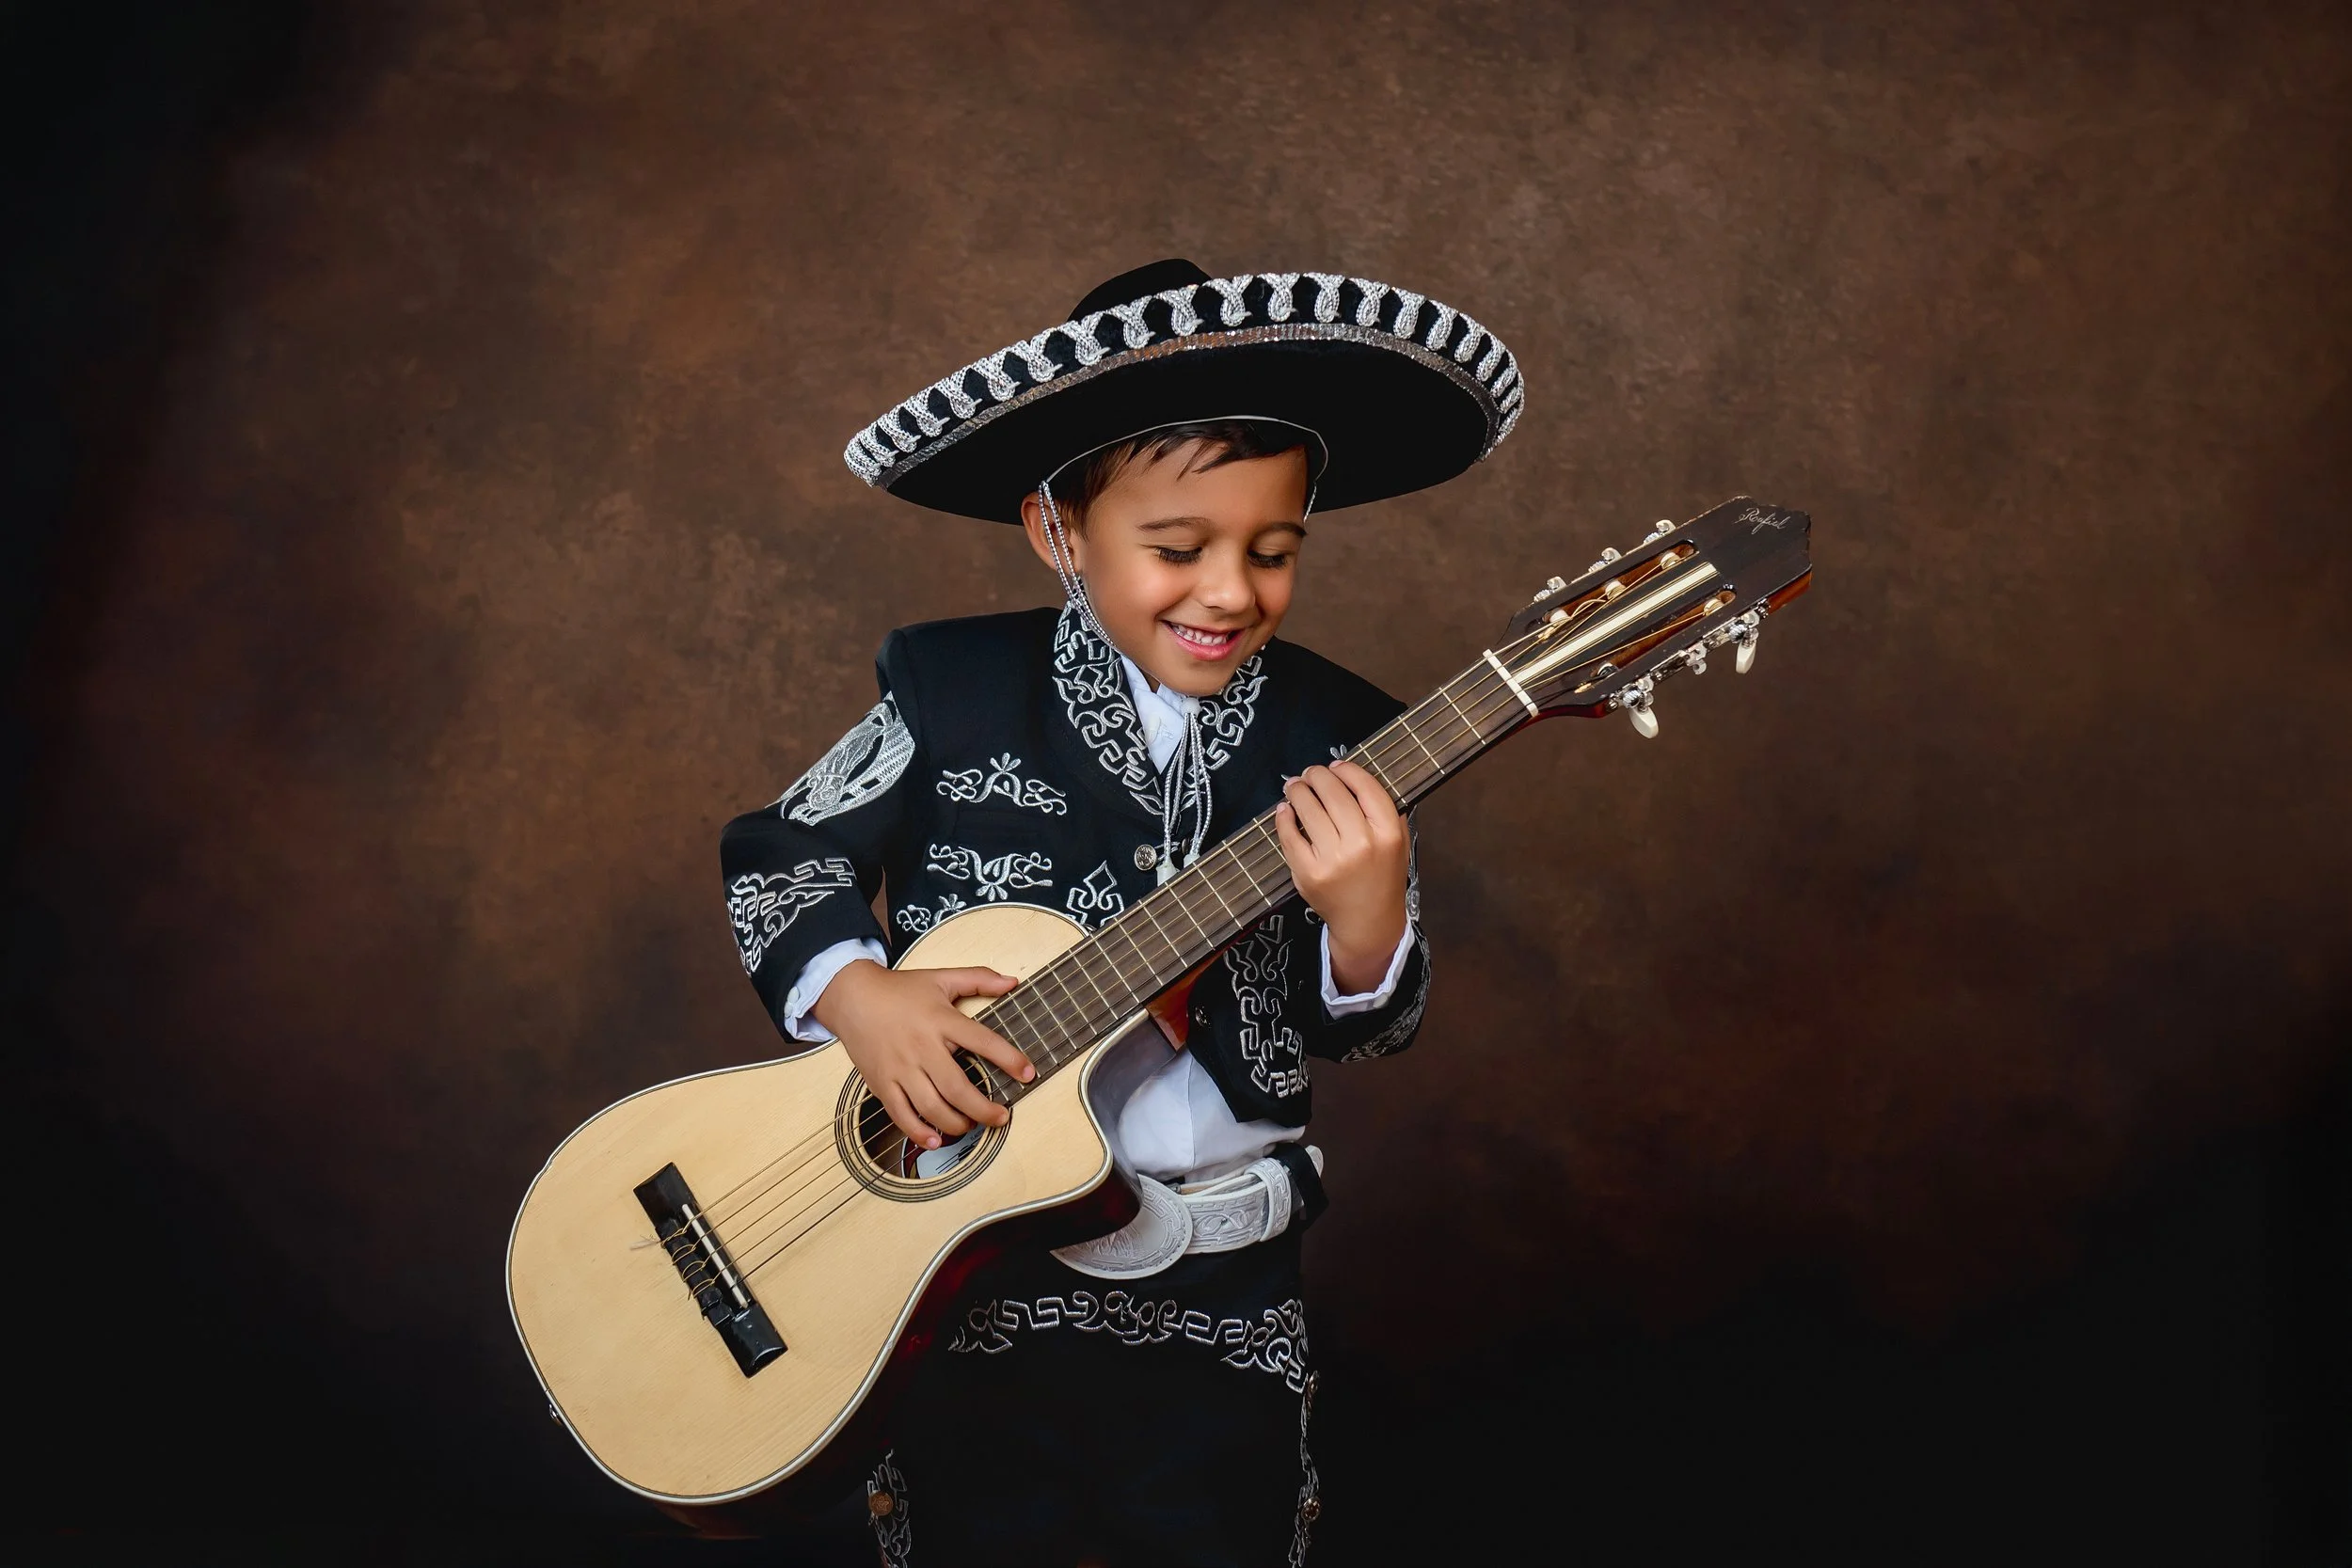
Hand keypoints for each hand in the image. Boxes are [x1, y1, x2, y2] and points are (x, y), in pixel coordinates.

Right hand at [810, 960, 1035, 1149]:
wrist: (851, 996)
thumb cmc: (899, 989)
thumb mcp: (940, 977)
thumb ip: (977, 979)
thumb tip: (1012, 981)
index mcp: (940, 1020)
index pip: (982, 1041)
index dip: (1008, 1059)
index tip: (1028, 1074)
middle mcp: (922, 1047)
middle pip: (957, 1087)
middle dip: (983, 1109)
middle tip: (1001, 1117)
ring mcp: (900, 1068)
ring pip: (931, 1106)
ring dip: (956, 1123)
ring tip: (971, 1125)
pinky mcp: (881, 1083)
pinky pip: (900, 1114)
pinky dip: (918, 1132)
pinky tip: (935, 1140)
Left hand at [1273, 760, 1408, 994]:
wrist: (1367, 921)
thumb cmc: (1382, 876)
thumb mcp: (1399, 843)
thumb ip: (1386, 811)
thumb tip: (1354, 776)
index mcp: (1387, 834)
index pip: (1366, 787)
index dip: (1348, 770)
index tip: (1336, 765)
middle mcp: (1361, 845)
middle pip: (1333, 793)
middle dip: (1317, 776)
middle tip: (1310, 773)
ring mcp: (1332, 860)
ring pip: (1308, 809)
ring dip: (1298, 790)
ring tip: (1295, 786)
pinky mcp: (1308, 873)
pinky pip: (1289, 835)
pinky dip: (1284, 817)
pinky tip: (1285, 809)